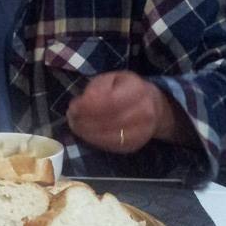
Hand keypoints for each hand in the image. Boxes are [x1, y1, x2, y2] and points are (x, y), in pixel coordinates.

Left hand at [66, 71, 196, 152]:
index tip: (73, 106)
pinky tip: (86, 134)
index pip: (110, 101)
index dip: (88, 106)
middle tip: (71, 117)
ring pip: (108, 136)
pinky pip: (111, 146)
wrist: (154, 107)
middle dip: (84, 120)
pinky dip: (94, 141)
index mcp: (138, 90)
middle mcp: (144, 112)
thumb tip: (81, 103)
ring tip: (76, 125)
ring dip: (86, 132)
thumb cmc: (126, 89)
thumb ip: (97, 87)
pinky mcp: (135, 145)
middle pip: (108, 120)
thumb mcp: (112, 78)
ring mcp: (142, 131)